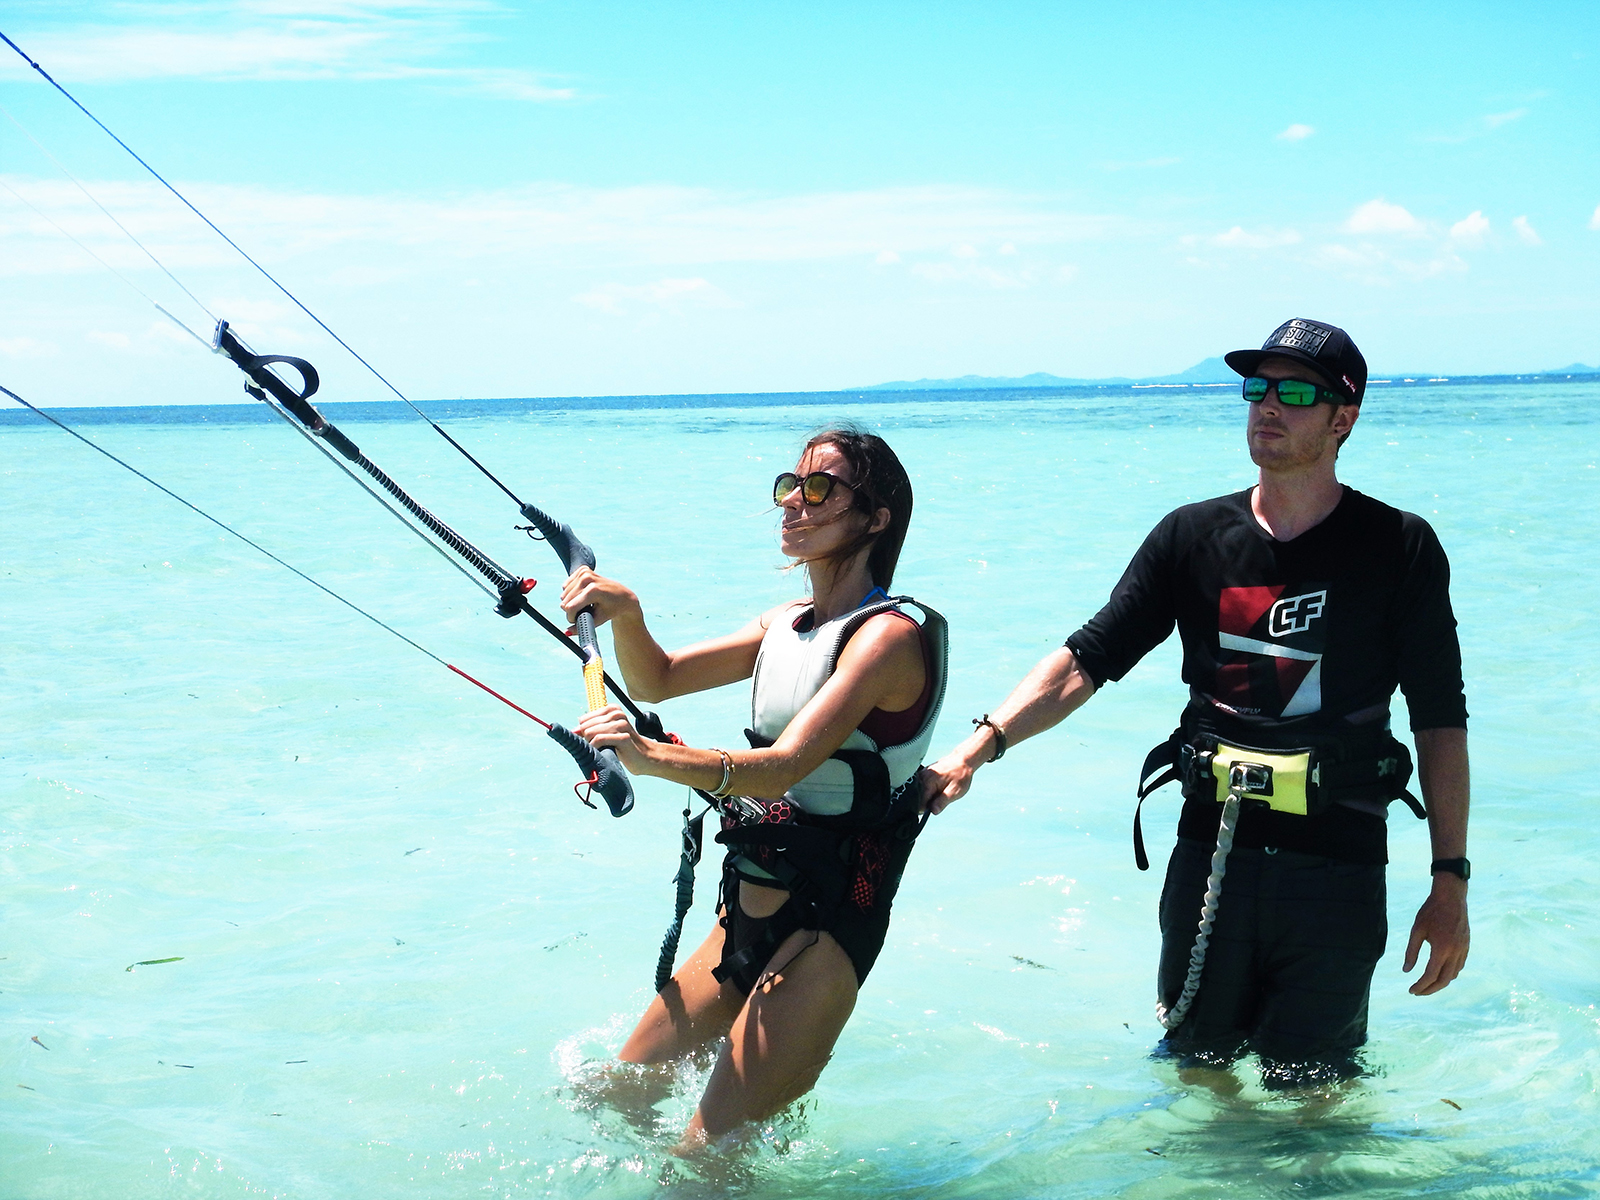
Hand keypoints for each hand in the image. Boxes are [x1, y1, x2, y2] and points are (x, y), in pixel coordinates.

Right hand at [559, 567, 639, 629]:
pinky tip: (583, 594)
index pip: (570, 607)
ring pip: (564, 593)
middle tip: (584, 611)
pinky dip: (572, 592)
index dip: (571, 617)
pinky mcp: (583, 570)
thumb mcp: (598, 620)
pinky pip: (566, 585)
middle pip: (565, 600)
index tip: (578, 620)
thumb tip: (566, 633)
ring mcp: (585, 572)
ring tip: (586, 603)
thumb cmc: (611, 609)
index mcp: (593, 591)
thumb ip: (582, 626)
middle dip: (571, 610)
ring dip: (571, 601)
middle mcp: (588, 578)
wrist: (622, 596)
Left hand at [575, 705, 651, 774]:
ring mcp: (621, 724)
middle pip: (586, 726)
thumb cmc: (623, 746)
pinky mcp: (624, 737)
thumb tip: (573, 731)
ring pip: (591, 732)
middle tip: (598, 747)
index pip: (584, 719)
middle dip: (587, 738)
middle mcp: (617, 714)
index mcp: (612, 709)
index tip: (591, 741)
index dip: (584, 732)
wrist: (645, 757)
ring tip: (601, 750)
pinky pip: (599, 740)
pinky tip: (601, 752)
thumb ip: (591, 730)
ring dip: (592, 744)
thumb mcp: (606, 734)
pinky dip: (596, 747)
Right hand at [922, 749, 978, 814]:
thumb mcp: (954, 791)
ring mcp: (921, 775)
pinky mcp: (922, 774)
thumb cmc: (960, 775)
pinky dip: (931, 789)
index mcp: (927, 782)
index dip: (928, 808)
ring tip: (943, 787)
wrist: (962, 761)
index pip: (920, 803)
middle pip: (920, 798)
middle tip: (943, 794)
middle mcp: (921, 777)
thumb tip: (933, 811)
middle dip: (930, 801)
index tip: (937, 807)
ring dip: (931, 795)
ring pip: (922, 793)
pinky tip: (940, 784)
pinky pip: (923, 787)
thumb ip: (942, 802)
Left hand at [1403, 874, 1469, 994]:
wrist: (1452, 897)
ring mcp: (1464, 950)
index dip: (1420, 985)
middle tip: (1418, 992)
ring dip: (1440, 982)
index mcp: (1442, 948)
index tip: (1411, 991)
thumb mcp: (1417, 930)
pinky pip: (1459, 966)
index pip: (1431, 975)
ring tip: (1427, 984)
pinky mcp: (1467, 946)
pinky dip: (1449, 973)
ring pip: (1453, 974)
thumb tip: (1406, 971)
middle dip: (1430, 989)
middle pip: (1444, 980)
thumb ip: (1411, 951)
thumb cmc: (1431, 911)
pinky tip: (1440, 972)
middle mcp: (1455, 952)